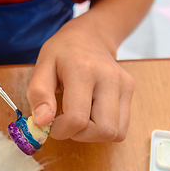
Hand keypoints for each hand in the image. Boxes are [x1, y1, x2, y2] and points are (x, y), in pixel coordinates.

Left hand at [26, 15, 133, 141]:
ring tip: (80, 117)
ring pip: (115, 133)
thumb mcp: (42, 66)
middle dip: (79, 134)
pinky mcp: (130, 91)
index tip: (51, 123)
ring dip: (93, 134)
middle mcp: (109, 78)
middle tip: (66, 121)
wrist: (90, 36)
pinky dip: (104, 130)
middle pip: (103, 130)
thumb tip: (42, 122)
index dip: (60, 131)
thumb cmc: (63, 52)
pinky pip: (122, 128)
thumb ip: (39, 94)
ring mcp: (124, 85)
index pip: (76, 119)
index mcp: (83, 70)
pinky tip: (92, 115)